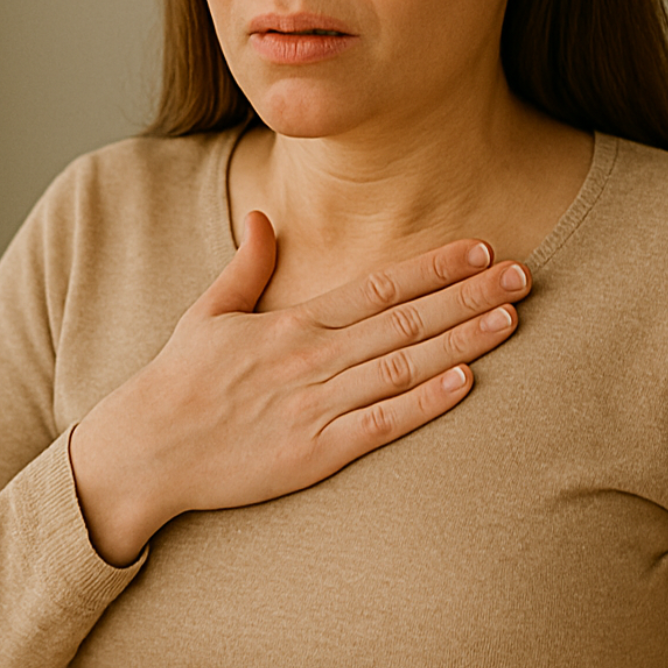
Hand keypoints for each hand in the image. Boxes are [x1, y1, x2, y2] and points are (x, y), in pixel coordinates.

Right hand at [69, 210, 530, 564]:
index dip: (435, 266)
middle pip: (406, 319)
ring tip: (510, 317)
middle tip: (522, 274)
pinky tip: (465, 381)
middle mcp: (312, 359)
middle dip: (468, 294)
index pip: (379, 285)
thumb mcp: (206, 311)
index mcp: (292, 323)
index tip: (480, 247)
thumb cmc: (178, 381)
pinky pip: (381, 424)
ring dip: (462, 339)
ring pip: (404, 365)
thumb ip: (245, 264)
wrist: (145, 450)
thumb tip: (261, 214)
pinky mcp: (315, 453)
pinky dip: (425, 402)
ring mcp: (316, 406)